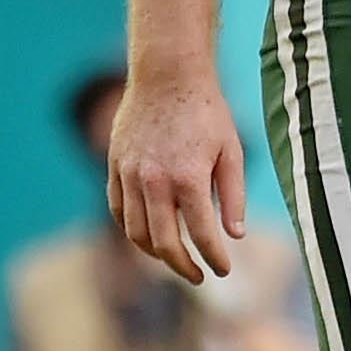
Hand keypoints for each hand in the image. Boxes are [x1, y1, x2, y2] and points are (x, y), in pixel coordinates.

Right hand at [108, 66, 245, 284]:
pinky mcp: (115, 166)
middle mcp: (154, 181)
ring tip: (176, 258)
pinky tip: (150, 235)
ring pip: (136, 233)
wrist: (167, 75)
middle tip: (200, 276)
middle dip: (184, 266)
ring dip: (156, 253)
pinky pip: (118, 210)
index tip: (223, 269)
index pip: (202, 235)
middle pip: (164, 243)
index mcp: (188, 178)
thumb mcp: (232, 151)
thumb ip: (234, 196)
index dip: (214, 258)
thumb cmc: (207, 112)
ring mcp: (129, 174)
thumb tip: (235, 236)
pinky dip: (132, 230)